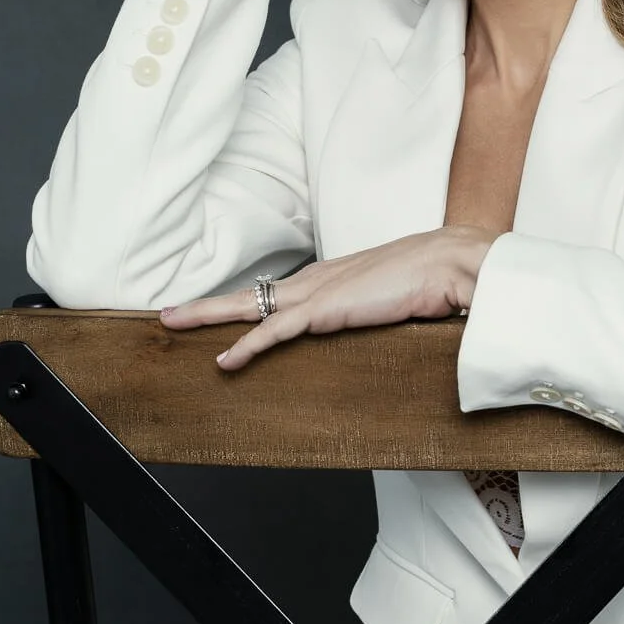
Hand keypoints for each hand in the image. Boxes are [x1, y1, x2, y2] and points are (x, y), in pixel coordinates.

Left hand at [158, 226, 499, 369]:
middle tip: (170, 312)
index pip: (280, 291)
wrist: (453, 263)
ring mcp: (319, 293)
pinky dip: (247, 346)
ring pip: (251, 306)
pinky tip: (224, 360)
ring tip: (172, 323)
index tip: (227, 309)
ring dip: (210, 315)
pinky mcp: (325, 310)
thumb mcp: (399, 299)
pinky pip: (275, 332)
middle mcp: (319, 280)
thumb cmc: (438, 280)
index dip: (251, 302)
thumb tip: (385, 325)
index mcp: (335, 277)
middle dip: (210, 304)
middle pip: (253, 293)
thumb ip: (382, 310)